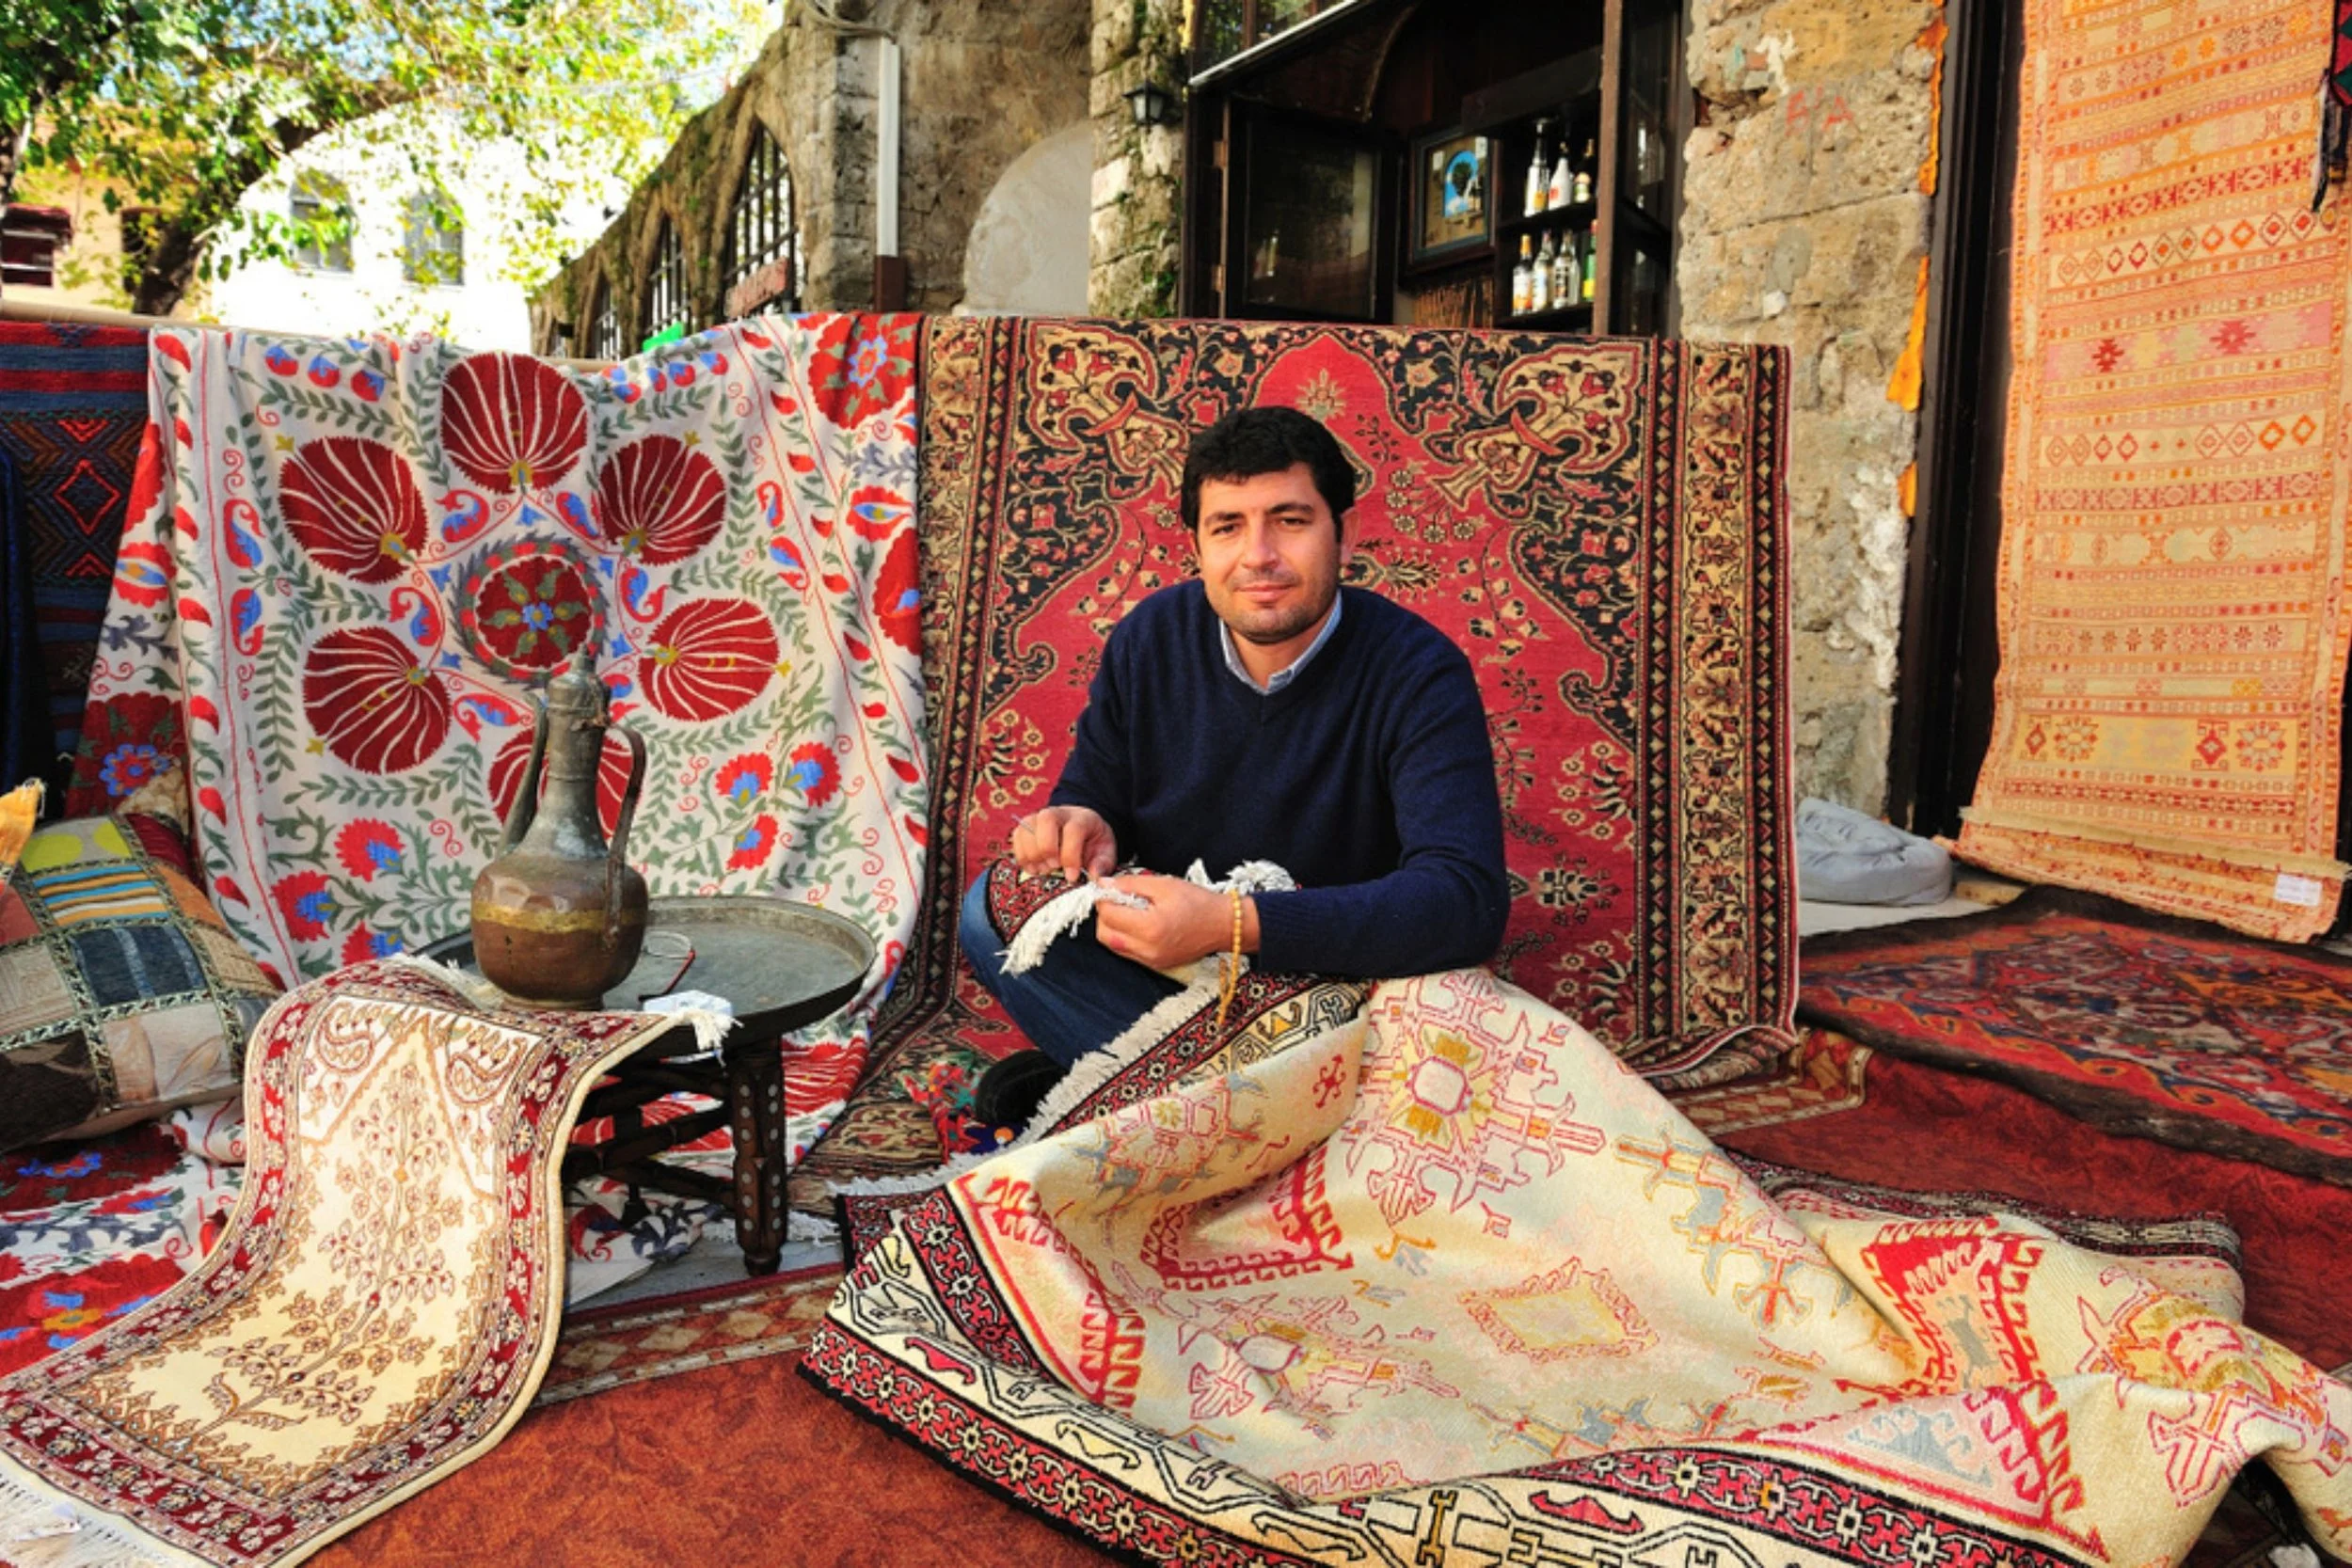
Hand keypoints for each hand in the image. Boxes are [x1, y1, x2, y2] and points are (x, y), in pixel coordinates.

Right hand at [1010, 805, 1116, 881]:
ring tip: (1044, 870)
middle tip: (1054, 868)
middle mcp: (1059, 813)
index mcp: (1082, 818)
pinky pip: (1016, 837)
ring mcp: (1039, 817)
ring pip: (1027, 828)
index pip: (1073, 830)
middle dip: (1047, 849)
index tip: (1071, 876)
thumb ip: (1102, 864)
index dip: (1070, 855)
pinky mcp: (1026, 826)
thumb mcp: (1106, 853)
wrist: (1082, 831)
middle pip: (1046, 820)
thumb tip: (1093, 876)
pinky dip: (1022, 857)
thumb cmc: (1093, 843)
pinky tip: (1034, 868)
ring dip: (1032, 855)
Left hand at [1093, 875, 1255, 968]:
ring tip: (1129, 910)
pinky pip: (1128, 952)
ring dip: (1113, 927)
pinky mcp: (1156, 965)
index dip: (1104, 898)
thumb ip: (1130, 884)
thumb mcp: (1164, 884)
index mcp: (1149, 927)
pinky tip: (1139, 923)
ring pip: (1113, 945)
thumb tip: (1103, 885)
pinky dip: (1125, 937)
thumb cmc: (1198, 902)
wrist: (1224, 925)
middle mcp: (1147, 949)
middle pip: (1104, 934)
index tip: (1109, 888)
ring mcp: (1151, 960)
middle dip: (1105, 915)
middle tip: (1118, 899)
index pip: (1108, 914)